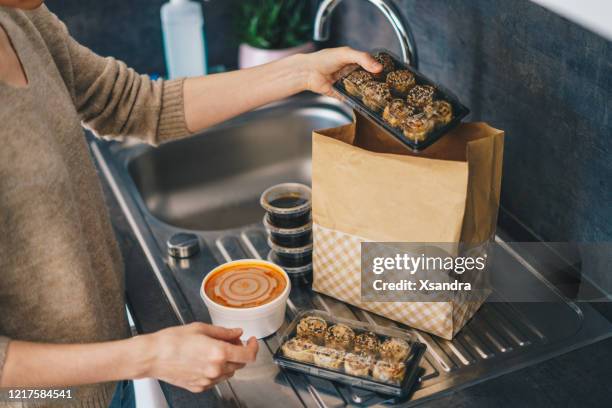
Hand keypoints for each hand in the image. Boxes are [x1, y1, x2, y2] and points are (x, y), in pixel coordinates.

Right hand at [142, 322, 257, 392]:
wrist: (152, 356)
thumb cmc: (172, 340)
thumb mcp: (201, 328)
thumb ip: (224, 332)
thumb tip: (237, 333)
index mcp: (219, 353)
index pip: (248, 355)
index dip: (254, 347)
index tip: (252, 341)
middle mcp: (216, 369)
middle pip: (240, 364)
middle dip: (239, 351)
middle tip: (231, 341)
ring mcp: (208, 380)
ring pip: (229, 372)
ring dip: (228, 361)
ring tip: (215, 349)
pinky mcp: (199, 387)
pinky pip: (216, 379)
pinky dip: (216, 370)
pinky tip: (205, 360)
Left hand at [297, 46, 381, 96]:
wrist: (309, 72)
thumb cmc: (324, 60)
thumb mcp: (346, 54)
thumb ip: (363, 58)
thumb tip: (378, 68)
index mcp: (354, 61)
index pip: (371, 65)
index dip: (380, 69)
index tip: (391, 74)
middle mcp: (352, 73)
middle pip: (368, 79)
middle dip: (377, 83)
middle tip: (389, 87)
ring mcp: (348, 84)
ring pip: (362, 90)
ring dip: (369, 93)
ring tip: (381, 96)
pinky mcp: (342, 95)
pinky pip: (353, 100)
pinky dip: (359, 102)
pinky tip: (368, 103)